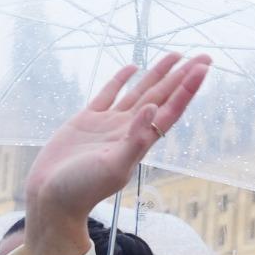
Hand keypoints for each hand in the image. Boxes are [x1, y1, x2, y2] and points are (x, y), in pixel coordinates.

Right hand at [21, 54, 210, 247]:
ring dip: (158, 74)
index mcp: (139, 141)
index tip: (203, 67)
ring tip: (175, 55)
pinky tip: (133, 67)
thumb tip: (154, 107)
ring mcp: (109, 124)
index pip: (171, 109)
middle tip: (203, 56)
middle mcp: (128, 129)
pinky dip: (121, 80)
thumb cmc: (82, 189)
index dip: (187, 88)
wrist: (51, 199)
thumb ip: (135, 139)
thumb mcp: (113, 167)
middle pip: (161, 96)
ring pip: (139, 91)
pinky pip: (109, 94)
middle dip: (181, 77)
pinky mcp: (87, 121)